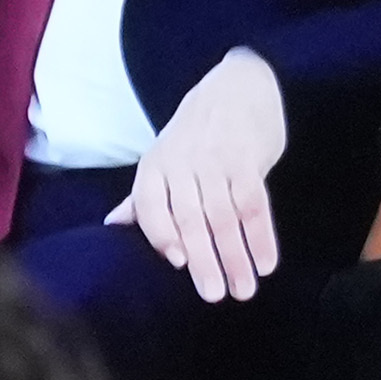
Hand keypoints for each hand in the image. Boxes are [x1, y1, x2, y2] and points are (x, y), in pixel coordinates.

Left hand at [109, 49, 290, 306]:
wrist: (238, 84)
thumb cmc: (196, 133)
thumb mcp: (163, 158)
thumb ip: (144, 197)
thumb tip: (114, 226)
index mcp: (155, 167)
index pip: (151, 204)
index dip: (162, 233)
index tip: (177, 263)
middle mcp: (183, 163)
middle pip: (191, 216)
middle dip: (204, 259)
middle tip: (215, 295)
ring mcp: (217, 161)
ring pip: (225, 215)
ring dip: (236, 255)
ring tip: (244, 291)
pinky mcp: (248, 159)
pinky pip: (255, 203)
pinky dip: (261, 235)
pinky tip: (267, 263)